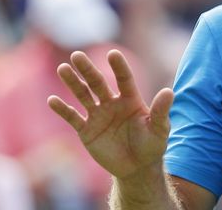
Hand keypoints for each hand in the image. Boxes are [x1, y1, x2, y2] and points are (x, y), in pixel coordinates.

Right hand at [47, 50, 173, 179]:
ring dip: (73, 83)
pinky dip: (63, 109)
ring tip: (63, 68)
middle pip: (98, 83)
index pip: (124, 79)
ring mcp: (98, 115)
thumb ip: (161, 111)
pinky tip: (52, 100)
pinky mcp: (87, 131)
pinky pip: (73, 118)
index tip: (113, 53)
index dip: (119, 67)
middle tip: (77, 55)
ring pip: (83, 95)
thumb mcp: (159, 129)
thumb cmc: (152, 145)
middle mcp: (113, 103)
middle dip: (88, 70)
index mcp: (131, 99)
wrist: (137, 167)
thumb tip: (169, 91)